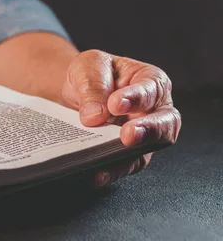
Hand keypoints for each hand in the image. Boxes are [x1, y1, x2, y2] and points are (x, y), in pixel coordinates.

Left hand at [61, 50, 181, 187]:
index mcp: (150, 81)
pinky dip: (110, 171)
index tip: (115, 104)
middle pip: (165, 125)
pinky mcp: (128, 154)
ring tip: (104, 161)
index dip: (135, 98)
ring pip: (145, 151)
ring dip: (126, 158)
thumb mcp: (88, 67)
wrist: (76, 91)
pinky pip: (124, 166)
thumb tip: (94, 117)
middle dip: (147, 132)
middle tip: (127, 136)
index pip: (150, 91)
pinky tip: (93, 173)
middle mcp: (154, 111)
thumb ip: (93, 87)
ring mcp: (143, 136)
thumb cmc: (91, 74)